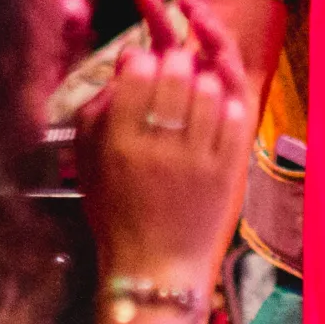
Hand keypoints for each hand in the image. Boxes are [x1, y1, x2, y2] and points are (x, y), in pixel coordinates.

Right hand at [76, 0, 251, 293]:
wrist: (155, 266)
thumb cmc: (115, 212)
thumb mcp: (88, 163)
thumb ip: (97, 112)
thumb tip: (122, 64)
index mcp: (120, 144)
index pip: (136, 73)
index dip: (141, 57)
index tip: (140, 62)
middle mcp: (160, 148)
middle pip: (176, 74)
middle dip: (174, 59)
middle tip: (171, 66)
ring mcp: (199, 158)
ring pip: (210, 90)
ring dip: (202, 79)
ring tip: (192, 88)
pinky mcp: (228, 169)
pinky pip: (236, 117)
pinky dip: (226, 104)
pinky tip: (214, 110)